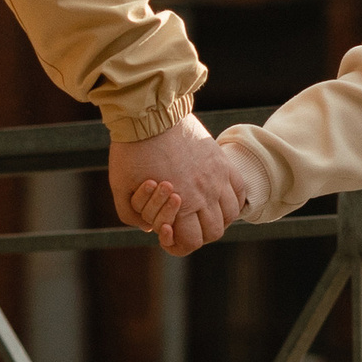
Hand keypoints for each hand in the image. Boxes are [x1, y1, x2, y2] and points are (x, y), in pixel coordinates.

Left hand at [109, 113, 247, 255]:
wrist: (149, 115)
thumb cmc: (131, 152)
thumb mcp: (121, 189)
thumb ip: (133, 215)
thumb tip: (149, 228)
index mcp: (181, 203)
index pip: (192, 242)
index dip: (179, 245)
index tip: (168, 234)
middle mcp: (204, 194)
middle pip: (214, 232)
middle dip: (198, 235)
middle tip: (184, 225)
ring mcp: (217, 177)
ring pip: (231, 215)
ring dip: (218, 219)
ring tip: (202, 212)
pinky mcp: (222, 161)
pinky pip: (239, 190)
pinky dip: (232, 200)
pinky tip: (217, 198)